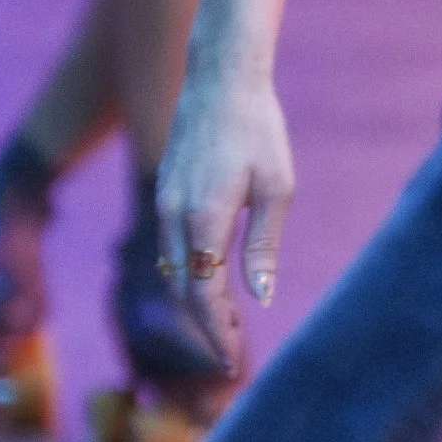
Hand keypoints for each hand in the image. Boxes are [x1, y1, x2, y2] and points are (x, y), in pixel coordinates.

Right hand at [156, 61, 294, 371]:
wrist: (222, 79)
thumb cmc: (259, 130)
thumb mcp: (276, 189)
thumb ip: (263, 247)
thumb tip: (258, 298)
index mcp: (203, 218)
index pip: (203, 296)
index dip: (217, 334)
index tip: (232, 363)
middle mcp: (173, 216)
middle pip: (181, 292)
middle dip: (204, 328)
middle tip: (231, 355)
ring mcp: (164, 203)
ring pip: (171, 272)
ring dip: (195, 304)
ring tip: (228, 325)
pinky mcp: (164, 192)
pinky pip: (170, 250)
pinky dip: (188, 275)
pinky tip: (214, 282)